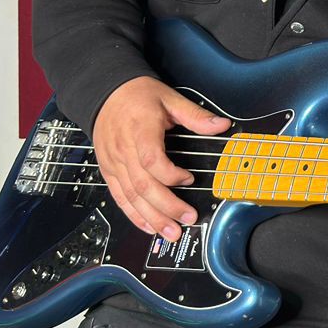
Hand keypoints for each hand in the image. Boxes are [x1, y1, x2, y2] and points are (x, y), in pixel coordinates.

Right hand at [92, 75, 230, 244]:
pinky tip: (148, 227)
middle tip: (187, 219)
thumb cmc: (137, 96)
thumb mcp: (170, 98)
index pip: (152, 160)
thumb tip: (221, 125)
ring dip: (152, 218)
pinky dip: (134, 215)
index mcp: (140, 130)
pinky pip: (120, 197)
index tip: (189, 178)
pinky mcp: (108, 171)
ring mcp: (114, 163)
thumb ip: (195, 116)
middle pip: (143, 185)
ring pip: (131, 196)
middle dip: (166, 207)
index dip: (171, 175)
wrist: (105, 93)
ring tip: (170, 233)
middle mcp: (124, 150)